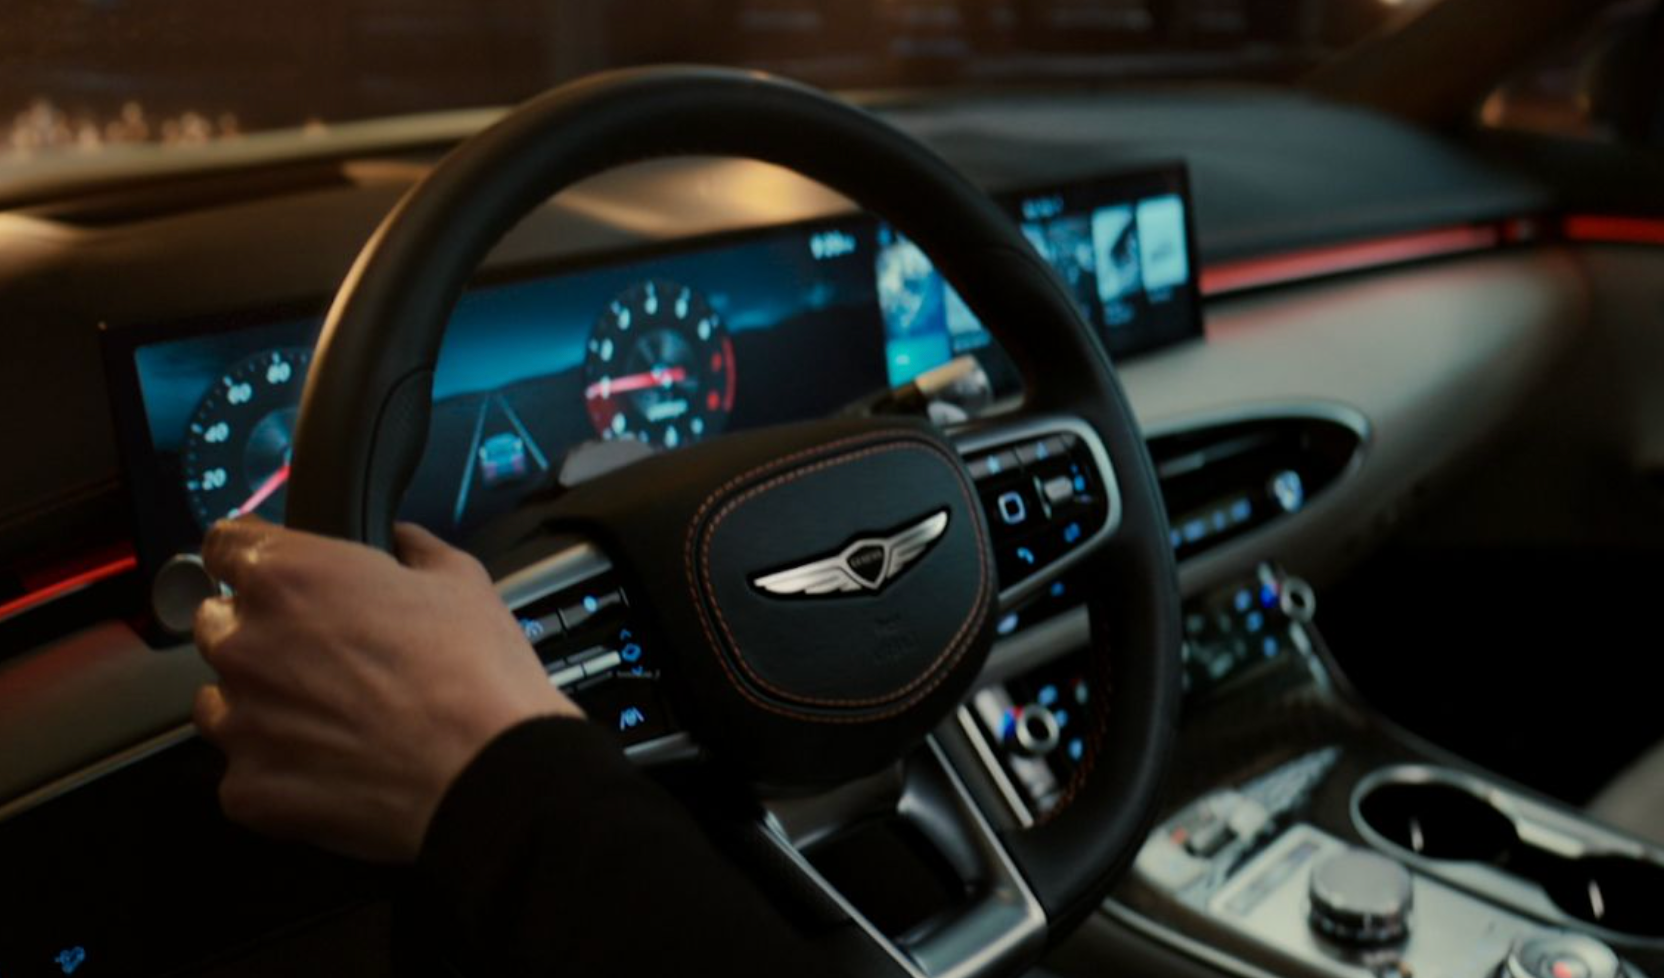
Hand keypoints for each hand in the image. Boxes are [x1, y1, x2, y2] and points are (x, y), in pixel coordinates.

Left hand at [192, 517, 581, 862]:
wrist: (489, 774)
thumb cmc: (477, 677)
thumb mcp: (462, 580)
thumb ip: (414, 548)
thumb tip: (401, 541)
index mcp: (290, 577)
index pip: (224, 544)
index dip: (252, 554)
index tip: (269, 571)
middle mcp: (248, 643)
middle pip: (218, 623)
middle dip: (261, 633)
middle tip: (326, 657)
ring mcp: (241, 721)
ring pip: (220, 700)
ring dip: (260, 702)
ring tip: (329, 719)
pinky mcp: (247, 789)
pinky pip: (244, 770)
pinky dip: (278, 768)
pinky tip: (332, 767)